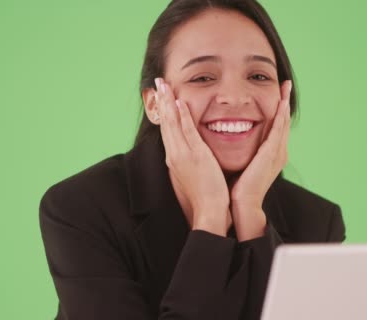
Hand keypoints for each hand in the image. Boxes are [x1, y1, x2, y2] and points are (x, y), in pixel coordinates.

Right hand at [154, 78, 231, 236]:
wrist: (208, 211)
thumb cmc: (202, 197)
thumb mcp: (190, 176)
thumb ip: (188, 163)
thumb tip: (189, 156)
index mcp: (174, 159)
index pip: (167, 130)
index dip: (163, 111)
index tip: (161, 96)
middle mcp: (174, 154)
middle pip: (165, 123)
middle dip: (161, 101)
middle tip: (158, 82)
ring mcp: (183, 155)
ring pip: (172, 124)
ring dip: (168, 103)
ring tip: (164, 85)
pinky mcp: (195, 156)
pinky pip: (187, 132)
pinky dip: (182, 116)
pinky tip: (179, 102)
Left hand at [229, 80, 292, 240]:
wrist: (243, 204)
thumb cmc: (239, 187)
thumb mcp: (243, 163)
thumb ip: (244, 151)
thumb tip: (231, 139)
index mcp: (271, 154)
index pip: (276, 126)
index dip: (278, 109)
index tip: (278, 93)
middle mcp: (278, 152)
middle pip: (283, 121)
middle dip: (285, 101)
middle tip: (286, 84)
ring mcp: (277, 153)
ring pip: (283, 123)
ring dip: (284, 103)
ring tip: (286, 88)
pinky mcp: (271, 155)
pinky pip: (277, 131)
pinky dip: (280, 116)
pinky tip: (281, 104)